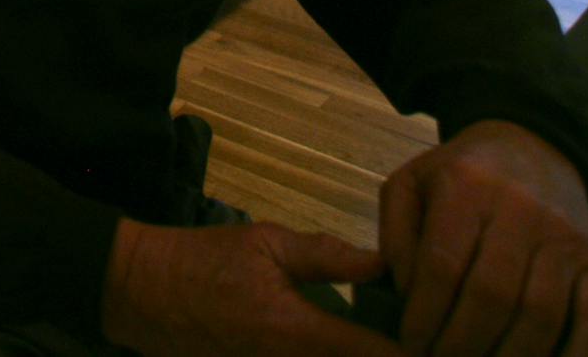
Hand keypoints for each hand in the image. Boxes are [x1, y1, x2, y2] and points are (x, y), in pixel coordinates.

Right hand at [101, 217, 400, 355]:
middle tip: (428, 337)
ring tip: (391, 338)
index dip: (419, 348)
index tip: (446, 336)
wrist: (141, 292)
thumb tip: (386, 263)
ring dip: (363, 355)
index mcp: (299, 333)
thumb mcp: (264, 242)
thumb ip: (326, 255)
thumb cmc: (201, 261)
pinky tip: (343, 344)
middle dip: (396, 352)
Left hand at [379, 120, 587, 356]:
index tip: (412, 342)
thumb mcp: (409, 185)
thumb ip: (396, 238)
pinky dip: (577, 355)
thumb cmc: (457, 176)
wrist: (530, 147)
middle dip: (462, 343)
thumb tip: (406, 297)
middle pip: (492, 295)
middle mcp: (521, 210)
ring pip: (540, 313)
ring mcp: (565, 237)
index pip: (444, 265)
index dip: (425, 314)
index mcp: (466, 187)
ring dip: (509, 355)